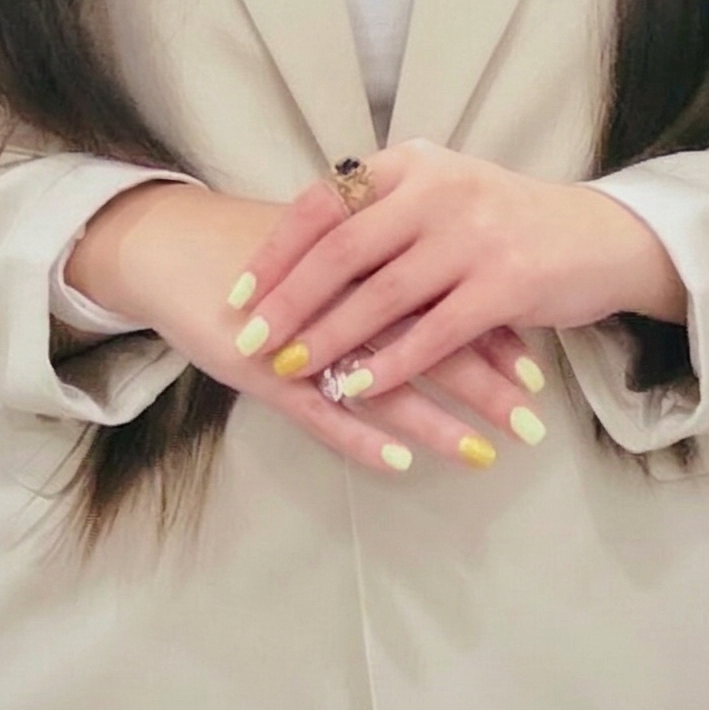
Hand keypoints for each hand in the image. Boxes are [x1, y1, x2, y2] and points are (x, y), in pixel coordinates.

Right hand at [65, 180, 539, 474]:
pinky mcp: (264, 370)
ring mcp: (304, 336)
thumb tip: (451, 289)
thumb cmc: (257, 253)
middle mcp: (342, 295)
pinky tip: (399, 462)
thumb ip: (381, 267)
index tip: (534, 371)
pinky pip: (318, 410)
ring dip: (437, 421)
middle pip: (426, 340)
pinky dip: (358, 435)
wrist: (174, 246)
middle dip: (482, 386)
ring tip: (485, 454)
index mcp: (364, 257)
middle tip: (532, 423)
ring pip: (382, 382)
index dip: (489, 334)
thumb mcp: (324, 249)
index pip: (441, 297)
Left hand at [228, 139, 689, 405]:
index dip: (277, 250)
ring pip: (382, 296)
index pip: (325, 202)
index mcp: (414, 162)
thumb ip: (381, 208)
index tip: (239, 291)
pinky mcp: (506, 286)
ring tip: (291, 371)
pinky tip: (356, 389)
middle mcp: (440, 189)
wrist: (598, 237)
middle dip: (289, 301)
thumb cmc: (504, 221)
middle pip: (343, 250)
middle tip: (251, 340)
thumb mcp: (442, 190)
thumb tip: (296, 244)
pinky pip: (432, 334)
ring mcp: (474, 237)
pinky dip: (389, 365)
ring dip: (330, 339)